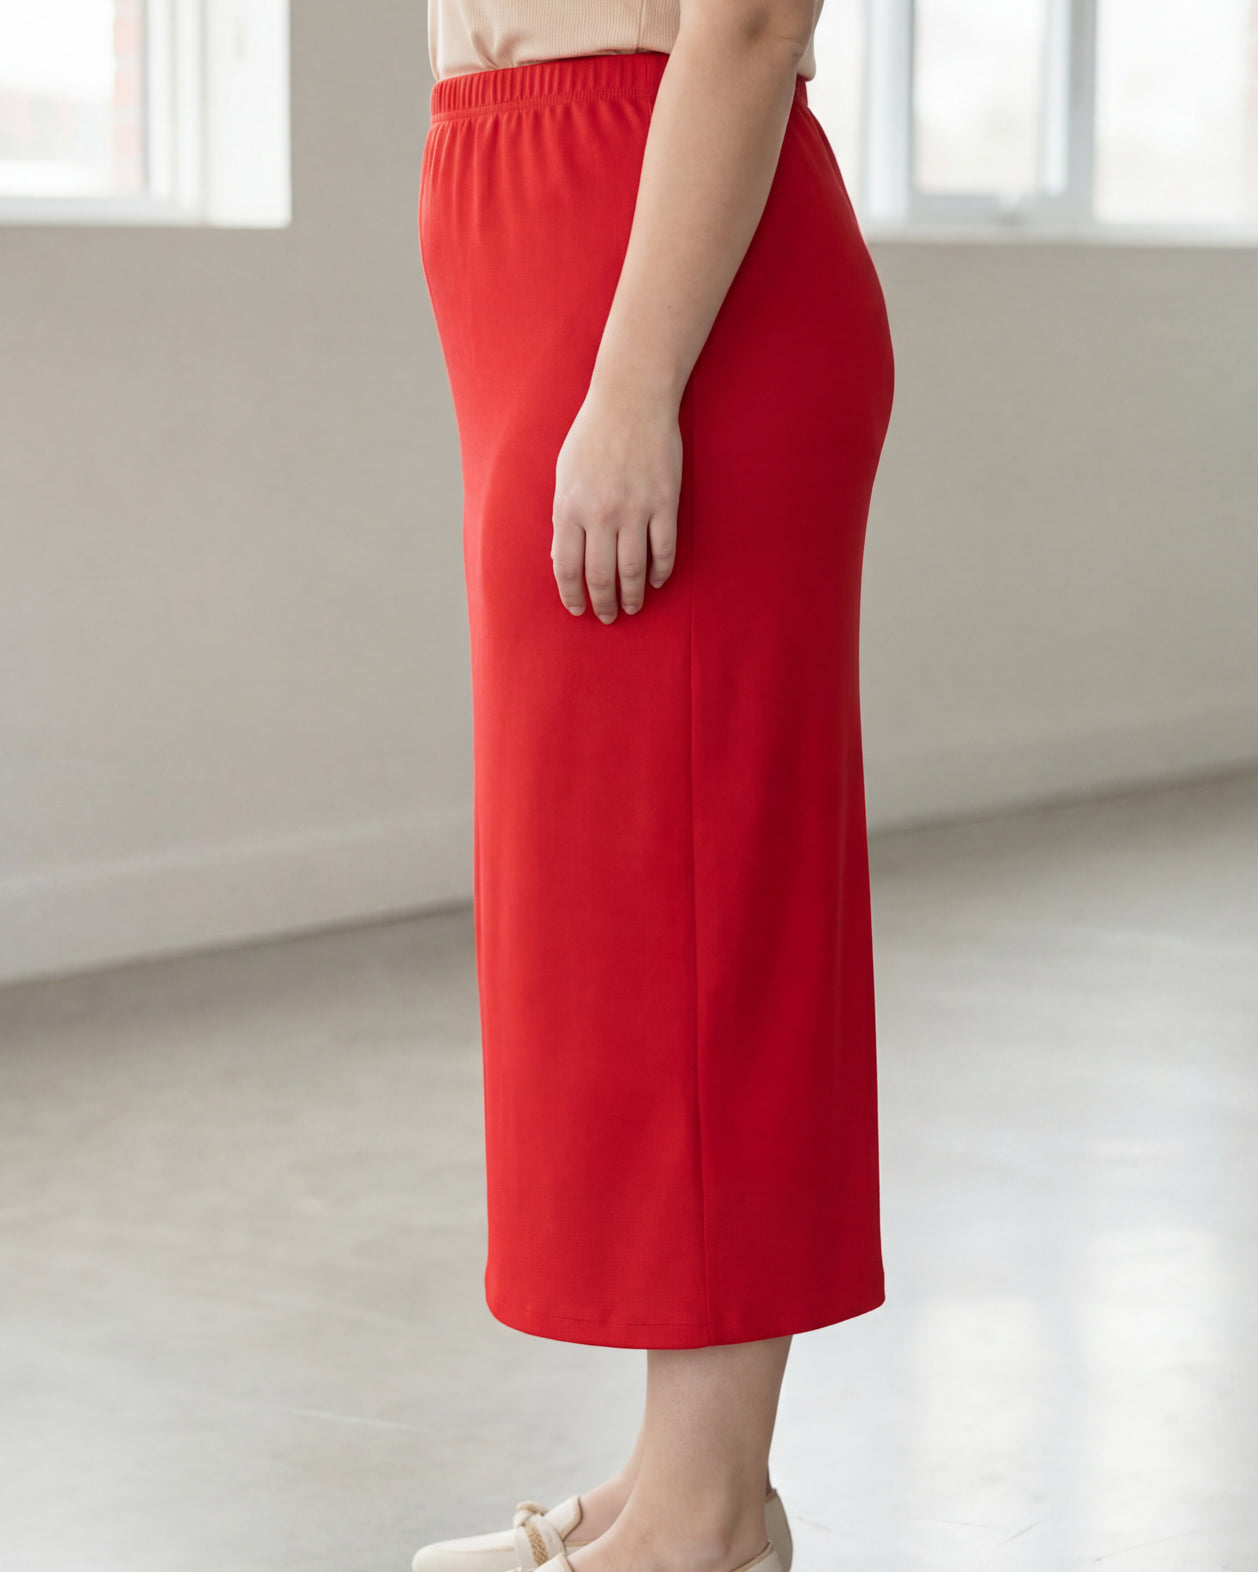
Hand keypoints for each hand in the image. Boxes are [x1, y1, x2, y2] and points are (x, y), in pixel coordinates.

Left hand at [551, 378, 682, 621]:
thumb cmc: (593, 435)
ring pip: (633, 569)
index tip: (578, 609)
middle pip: (600, 575)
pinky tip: (658, 580)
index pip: (567, 567)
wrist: (631, 400)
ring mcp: (634, 509)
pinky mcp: (664, 503)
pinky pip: (663, 550)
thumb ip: (564, 517)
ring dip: (634, 595)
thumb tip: (564, 559)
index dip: (572, 595)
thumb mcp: (564, 474)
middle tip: (609, 616)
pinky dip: (661, 571)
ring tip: (634, 606)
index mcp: (570, 507)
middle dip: (603, 603)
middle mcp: (600, 513)